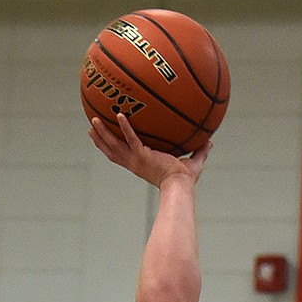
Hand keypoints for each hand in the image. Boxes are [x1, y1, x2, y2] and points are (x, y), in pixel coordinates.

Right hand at [88, 113, 211, 189]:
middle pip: (111, 150)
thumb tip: (211, 140)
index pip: (122, 155)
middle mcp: (134, 163)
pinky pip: (131, 139)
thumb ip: (200, 150)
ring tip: (93, 119)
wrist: (181, 187)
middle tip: (90, 127)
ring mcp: (136, 160)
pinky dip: (125, 127)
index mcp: (140, 164)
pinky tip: (120, 114)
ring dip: (103, 133)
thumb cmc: (185, 180)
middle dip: (100, 139)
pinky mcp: (142, 156)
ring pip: (114, 145)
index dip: (112, 147)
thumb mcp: (193, 162)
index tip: (104, 139)